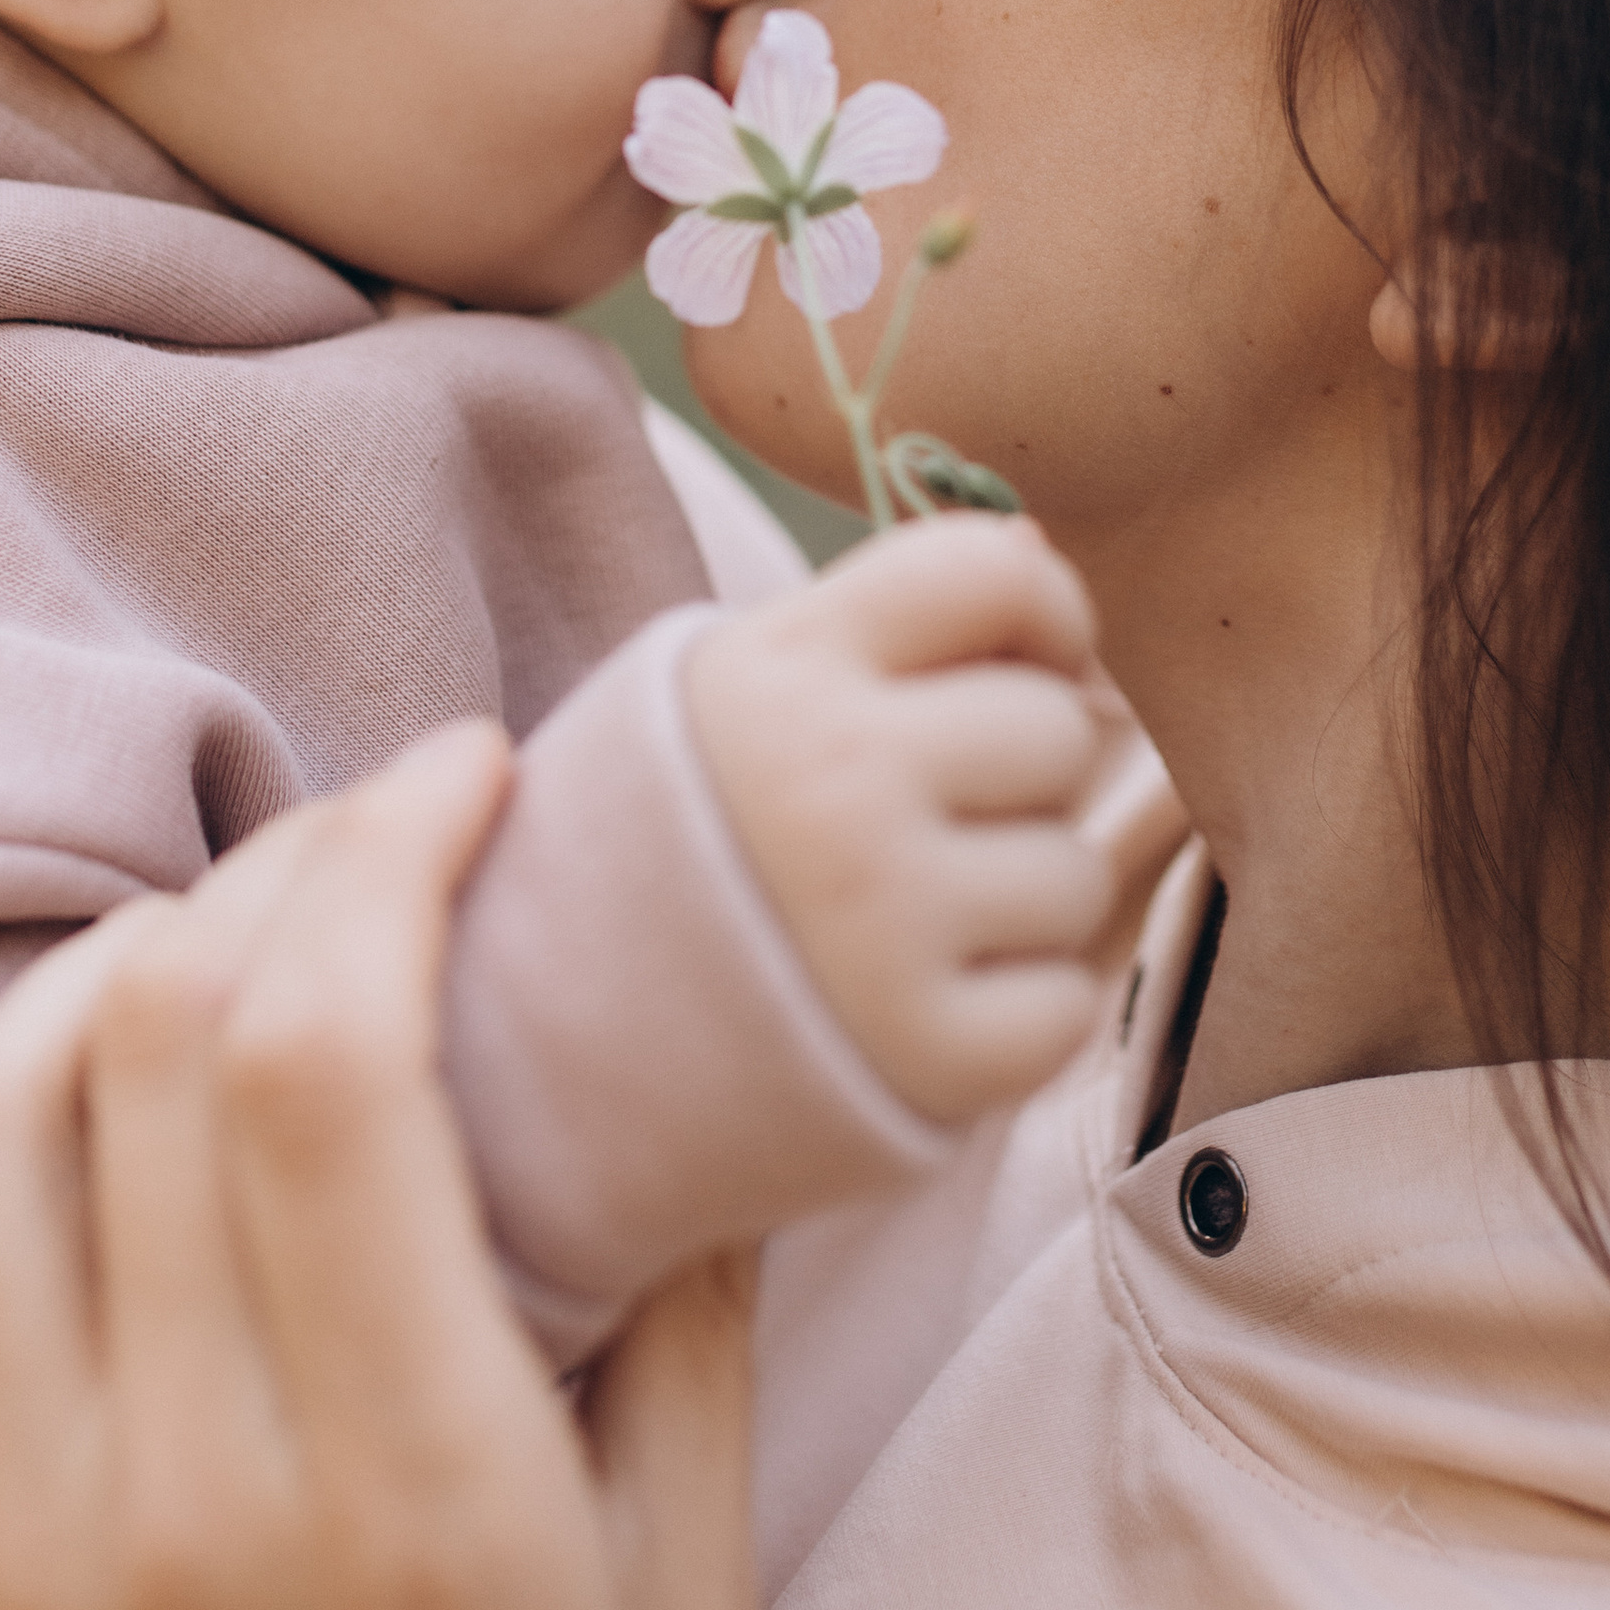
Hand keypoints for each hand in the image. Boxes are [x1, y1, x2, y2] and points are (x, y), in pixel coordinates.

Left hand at [0, 723, 754, 1609]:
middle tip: (375, 846)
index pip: (338, 1059)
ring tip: (212, 968)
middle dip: (279, 871)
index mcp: (421, 1503)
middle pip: (162, 1044)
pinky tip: (2, 1150)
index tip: (471, 779)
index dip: (395, 851)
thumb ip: (690, 1325)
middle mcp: (188, 1507)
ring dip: (96, 987)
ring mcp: (14, 1566)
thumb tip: (683, 1078)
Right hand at [684, 512, 1115, 1127]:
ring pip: (1076, 873)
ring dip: (1020, 905)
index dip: (1041, 613)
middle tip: (929, 824)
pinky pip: (1067, 1005)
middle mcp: (839, 782)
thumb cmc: (663, 847)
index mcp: (783, 670)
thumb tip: (1038, 552)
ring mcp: (885, 925)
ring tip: (908, 925)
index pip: (998, 572)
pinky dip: (1017, 1016)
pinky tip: (921, 1007)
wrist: (533, 1053)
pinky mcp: (928, 1058)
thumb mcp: (729, 694)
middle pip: (1059, 728)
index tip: (1018, 664)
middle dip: (1019, 778)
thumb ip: (874, 626)